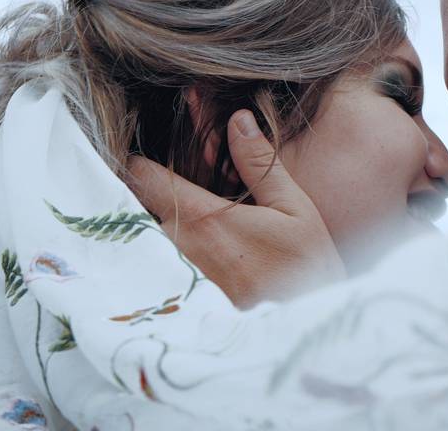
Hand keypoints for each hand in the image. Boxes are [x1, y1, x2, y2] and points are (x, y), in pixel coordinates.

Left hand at [125, 110, 345, 308]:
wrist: (309, 328)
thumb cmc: (308, 266)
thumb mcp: (295, 208)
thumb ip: (259, 163)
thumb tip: (238, 119)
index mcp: (204, 219)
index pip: (143, 178)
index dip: (139, 161)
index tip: (147, 152)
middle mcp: (179, 249)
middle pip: (138, 207)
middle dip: (148, 190)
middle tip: (170, 181)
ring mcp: (176, 279)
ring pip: (146, 236)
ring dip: (155, 221)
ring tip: (183, 215)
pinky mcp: (182, 302)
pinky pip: (158, 264)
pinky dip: (163, 250)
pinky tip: (192, 249)